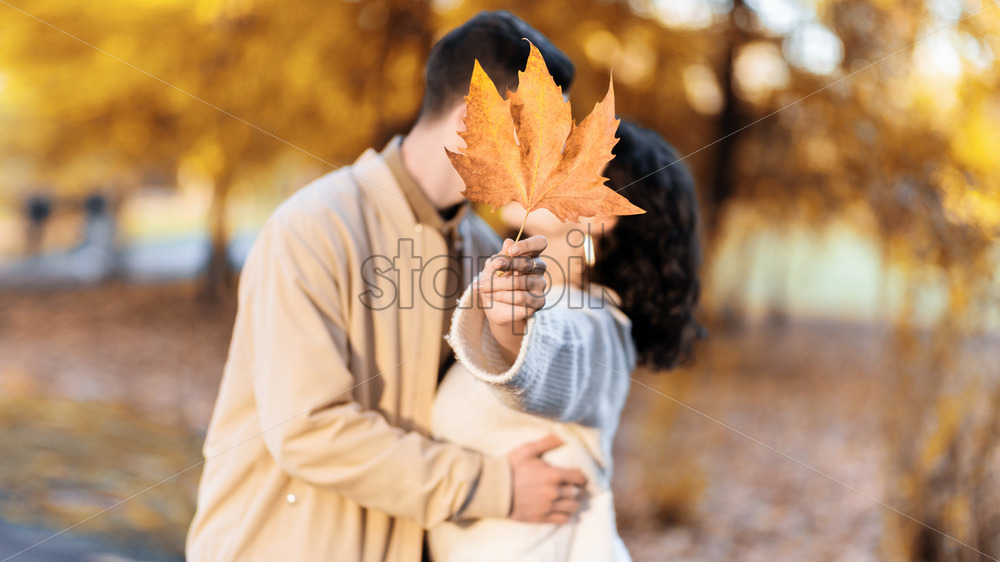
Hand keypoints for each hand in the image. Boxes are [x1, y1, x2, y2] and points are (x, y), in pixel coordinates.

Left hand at [473, 236, 547, 362]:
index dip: (527, 245)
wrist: (493, 305)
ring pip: (519, 282)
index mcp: (531, 254)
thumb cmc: (494, 280)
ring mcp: (540, 285)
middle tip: (493, 266)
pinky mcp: (539, 301)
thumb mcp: (493, 266)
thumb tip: (508, 242)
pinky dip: (502, 296)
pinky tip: (491, 295)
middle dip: (507, 264)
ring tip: (481, 287)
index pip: (539, 243)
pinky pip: (520, 297)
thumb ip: (501, 256)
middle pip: (527, 263)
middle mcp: (539, 268)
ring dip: (497, 284)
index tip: (511, 251)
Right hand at [507, 434, 586, 523]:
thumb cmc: (510, 467)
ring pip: (572, 507)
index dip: (582, 475)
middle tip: (575, 486)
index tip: (579, 474)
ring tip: (569, 497)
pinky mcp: (540, 518)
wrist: (493, 488)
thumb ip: (548, 442)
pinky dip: (566, 514)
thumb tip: (564, 435)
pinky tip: (562, 508)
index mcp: (553, 475)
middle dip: (578, 488)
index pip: (579, 477)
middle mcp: (554, 492)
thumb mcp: (528, 450)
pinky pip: (562, 519)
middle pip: (578, 493)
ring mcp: (548, 507)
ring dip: (574, 501)